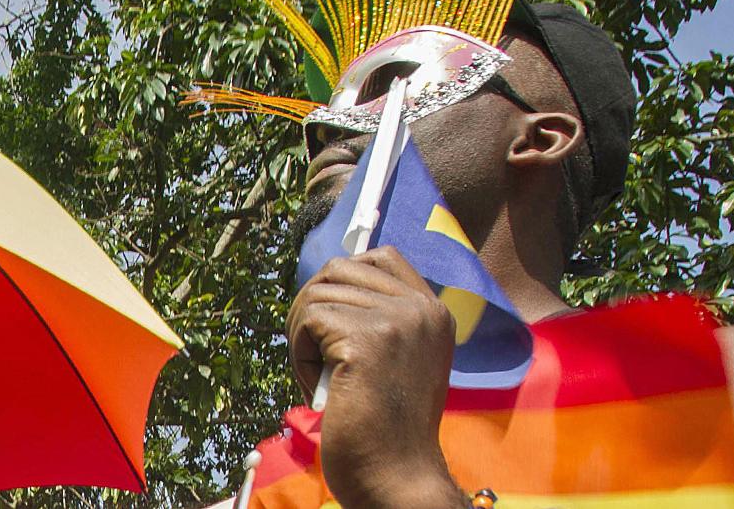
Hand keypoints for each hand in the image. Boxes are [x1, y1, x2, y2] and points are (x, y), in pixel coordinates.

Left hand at [286, 246, 466, 508]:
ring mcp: (397, 320)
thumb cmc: (388, 429)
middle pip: (339, 269)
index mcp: (434, 312)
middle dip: (313, 306)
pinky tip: (316, 384)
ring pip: (317, 293)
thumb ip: (382, 320)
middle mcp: (421, 308)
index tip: (328, 317)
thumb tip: (329, 283)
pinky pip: (308, 319)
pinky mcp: (366, 339)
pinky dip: (300, 353)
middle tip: (314, 352)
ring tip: (318, 376)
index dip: (343, 278)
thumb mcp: (401, 360)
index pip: (382, 257)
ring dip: (303, 335)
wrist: (397, 478)